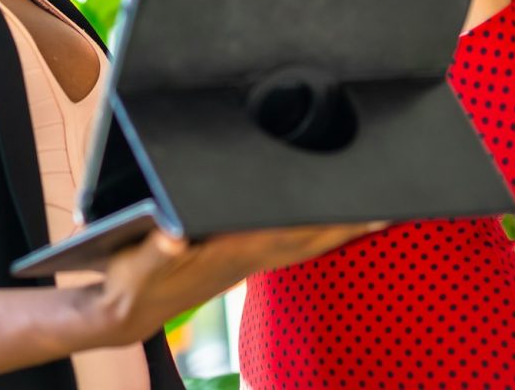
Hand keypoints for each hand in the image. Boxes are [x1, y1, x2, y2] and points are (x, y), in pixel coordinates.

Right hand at [83, 222, 383, 346]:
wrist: (124, 311)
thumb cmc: (130, 282)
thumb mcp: (136, 265)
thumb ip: (156, 248)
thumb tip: (174, 231)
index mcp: (231, 251)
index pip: (292, 235)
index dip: (330, 223)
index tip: (367, 210)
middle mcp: (246, 256)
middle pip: (309, 239)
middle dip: (349, 224)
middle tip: (390, 203)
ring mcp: (246, 259)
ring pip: (304, 243)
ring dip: (339, 228)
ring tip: (372, 209)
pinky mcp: (238, 258)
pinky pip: (290, 244)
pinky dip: (316, 232)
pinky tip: (326, 221)